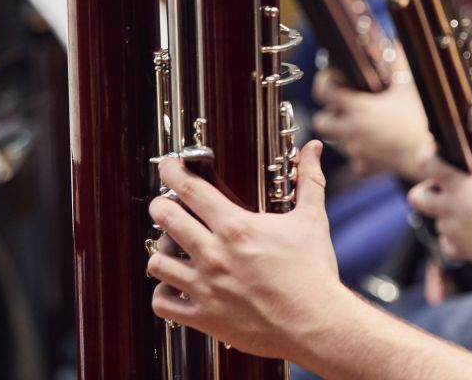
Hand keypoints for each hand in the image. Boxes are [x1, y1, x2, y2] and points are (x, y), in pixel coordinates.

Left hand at [147, 142, 352, 360]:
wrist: (315, 323)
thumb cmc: (314, 272)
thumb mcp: (312, 219)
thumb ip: (309, 180)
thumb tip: (312, 149)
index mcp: (236, 227)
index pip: (190, 188)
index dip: (171, 170)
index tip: (168, 165)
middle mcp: (214, 254)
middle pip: (164, 218)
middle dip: (161, 206)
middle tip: (167, 206)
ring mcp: (205, 287)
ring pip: (156, 262)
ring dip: (160, 251)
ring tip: (171, 248)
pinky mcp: (203, 317)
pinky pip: (161, 303)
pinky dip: (163, 292)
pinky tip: (175, 285)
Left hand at [313, 62, 434, 178]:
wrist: (426, 155)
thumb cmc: (418, 121)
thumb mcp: (408, 89)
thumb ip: (399, 65)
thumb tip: (398, 44)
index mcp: (358, 107)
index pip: (323, 92)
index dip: (323, 82)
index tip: (330, 79)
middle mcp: (351, 129)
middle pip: (320, 122)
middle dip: (328, 114)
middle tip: (342, 108)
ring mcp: (356, 149)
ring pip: (336, 141)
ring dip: (344, 132)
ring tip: (362, 125)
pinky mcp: (364, 165)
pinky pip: (354, 159)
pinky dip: (360, 153)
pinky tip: (374, 146)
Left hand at [407, 156, 471, 265]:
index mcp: (455, 185)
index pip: (427, 163)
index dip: (425, 155)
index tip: (431, 154)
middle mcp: (446, 207)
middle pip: (415, 198)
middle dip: (423, 193)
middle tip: (441, 191)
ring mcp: (449, 230)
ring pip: (437, 222)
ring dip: (447, 218)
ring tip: (468, 215)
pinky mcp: (457, 250)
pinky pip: (449, 245)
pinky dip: (456, 241)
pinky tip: (470, 236)